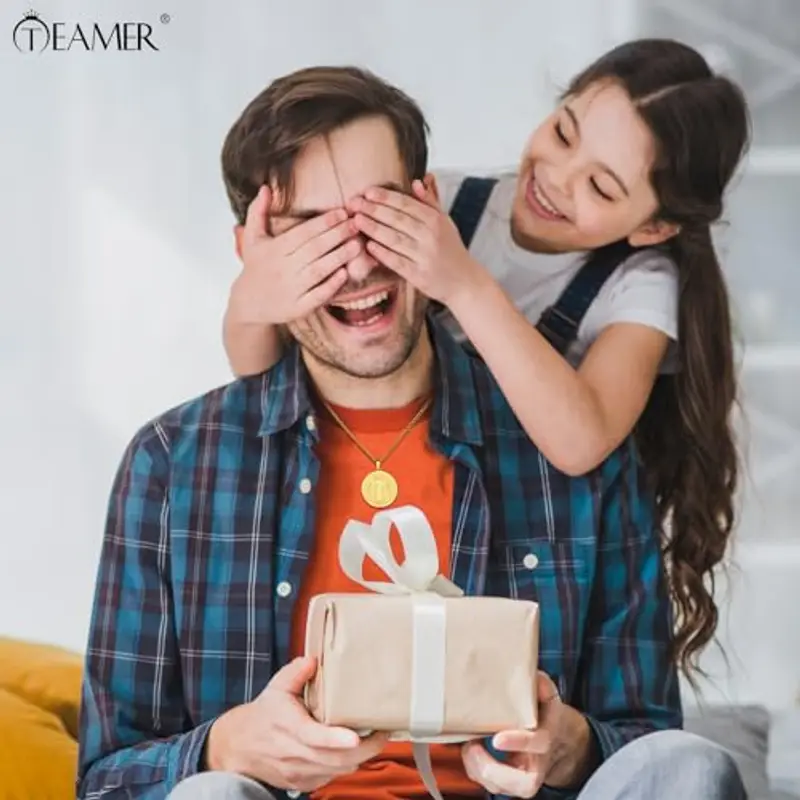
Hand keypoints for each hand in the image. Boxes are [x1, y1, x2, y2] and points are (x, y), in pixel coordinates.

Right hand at [206, 656, 386, 791]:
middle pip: (335, 760)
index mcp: (289, 728)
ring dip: (358, 758)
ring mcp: (298, 772)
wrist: (238, 747)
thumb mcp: (276, 687)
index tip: (356, 736)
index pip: (315, 737)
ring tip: (375, 739)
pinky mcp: (302, 783)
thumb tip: (314, 660)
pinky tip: (351, 751)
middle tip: (384, 732)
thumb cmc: (263, 715)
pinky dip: (344, 766)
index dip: (336, 738)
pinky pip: (330, 778)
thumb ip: (297, 672)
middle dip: (365, 750)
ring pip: (336, 771)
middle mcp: (294, 754)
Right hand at [229, 186, 360, 325]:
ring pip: (318, 270)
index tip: (343, 213)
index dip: (324, 222)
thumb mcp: (252, 238)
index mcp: (274, 249)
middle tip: (357, 225)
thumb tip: (266, 187)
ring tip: (358, 245)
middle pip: (314, 249)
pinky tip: (345, 273)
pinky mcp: (298, 307)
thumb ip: (258, 212)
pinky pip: (317, 295)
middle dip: (337, 235)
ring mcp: (291, 289)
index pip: (302, 233)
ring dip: (339, 257)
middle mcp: (282, 268)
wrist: (248, 304)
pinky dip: (331, 285)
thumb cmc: (256, 267)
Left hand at [349, 180, 486, 308]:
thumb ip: (430, 201)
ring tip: (356, 220)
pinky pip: (396, 261)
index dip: (386, 197)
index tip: (368, 192)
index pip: (407, 204)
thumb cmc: (451, 250)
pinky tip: (368, 246)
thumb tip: (418, 181)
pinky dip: (382, 253)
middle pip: (397, 219)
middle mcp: (430, 236)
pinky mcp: (418, 275)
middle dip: (373, 210)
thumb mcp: (446, 222)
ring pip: (394, 239)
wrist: (464, 281)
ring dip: (373, 228)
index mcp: (436, 220)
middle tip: (354, 203)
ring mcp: (424, 256)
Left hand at [461, 672, 595, 797]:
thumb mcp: (547, 696)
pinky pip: (486, 782)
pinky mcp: (506, 783)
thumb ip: (540, 685)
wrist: (554, 742)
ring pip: (498, 786)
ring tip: (467, 743)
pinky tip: (469, 748)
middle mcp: (537, 766)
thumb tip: (529, 674)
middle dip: (491, 768)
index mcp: (548, 740)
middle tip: (471, 746)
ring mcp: (521, 779)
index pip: (538, 744)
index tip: (497, 738)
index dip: (518, 742)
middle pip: (520, 783)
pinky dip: (473, 766)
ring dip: (476, 766)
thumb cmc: (545, 716)